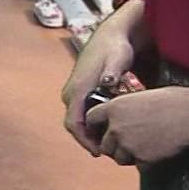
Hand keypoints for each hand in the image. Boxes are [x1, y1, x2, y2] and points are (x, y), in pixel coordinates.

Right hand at [61, 17, 137, 155]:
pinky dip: (92, 124)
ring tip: (111, 143)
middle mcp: (71, 93)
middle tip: (110, 152)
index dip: (84, 141)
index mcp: (77, 89)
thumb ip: (113, 71)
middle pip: (75, 125)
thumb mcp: (117, 59)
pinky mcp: (80, 92)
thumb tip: (109, 80)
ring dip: (91, 133)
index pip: (73, 123)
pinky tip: (109, 129)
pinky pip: (82, 114)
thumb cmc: (115, 48)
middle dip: (89, 140)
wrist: (110, 36)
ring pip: (78, 120)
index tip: (98, 153)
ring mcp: (74, 92)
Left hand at [84, 86, 188, 165]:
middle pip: (104, 144)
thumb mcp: (143, 97)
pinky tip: (157, 153)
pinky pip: (139, 165)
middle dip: (113, 146)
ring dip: (128, 156)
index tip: (99, 130)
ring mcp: (128, 144)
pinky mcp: (143, 159)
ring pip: (119, 158)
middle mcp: (117, 127)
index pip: (90, 118)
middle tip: (126, 145)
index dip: (95, 125)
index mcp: (114, 107)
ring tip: (142, 149)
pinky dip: (146, 163)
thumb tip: (120, 117)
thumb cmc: (173, 102)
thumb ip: (127, 108)